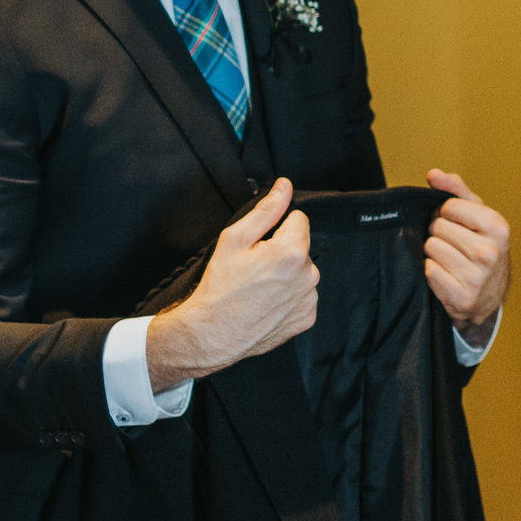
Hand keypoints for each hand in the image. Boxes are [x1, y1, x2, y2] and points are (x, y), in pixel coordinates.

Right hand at [148, 179, 317, 388]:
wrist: (212, 334)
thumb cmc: (219, 287)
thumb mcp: (234, 239)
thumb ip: (266, 210)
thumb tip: (285, 187)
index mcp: (292, 252)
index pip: (299, 219)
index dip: (277, 227)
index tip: (260, 243)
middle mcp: (308, 275)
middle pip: (301, 247)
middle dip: (282, 251)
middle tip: (254, 267)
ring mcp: (309, 299)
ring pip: (303, 272)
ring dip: (287, 274)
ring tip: (259, 287)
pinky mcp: (306, 318)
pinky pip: (302, 296)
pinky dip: (288, 297)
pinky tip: (267, 303)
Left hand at [423, 169, 511, 347]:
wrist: (490, 295)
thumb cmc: (482, 247)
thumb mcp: (478, 216)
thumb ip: (455, 191)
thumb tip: (433, 174)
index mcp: (498, 227)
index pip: (449, 206)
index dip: (445, 213)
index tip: (454, 222)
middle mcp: (490, 252)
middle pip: (437, 228)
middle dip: (439, 233)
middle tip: (452, 243)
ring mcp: (476, 277)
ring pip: (430, 249)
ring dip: (434, 253)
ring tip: (449, 259)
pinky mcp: (462, 298)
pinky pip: (429, 272)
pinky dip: (432, 272)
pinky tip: (446, 275)